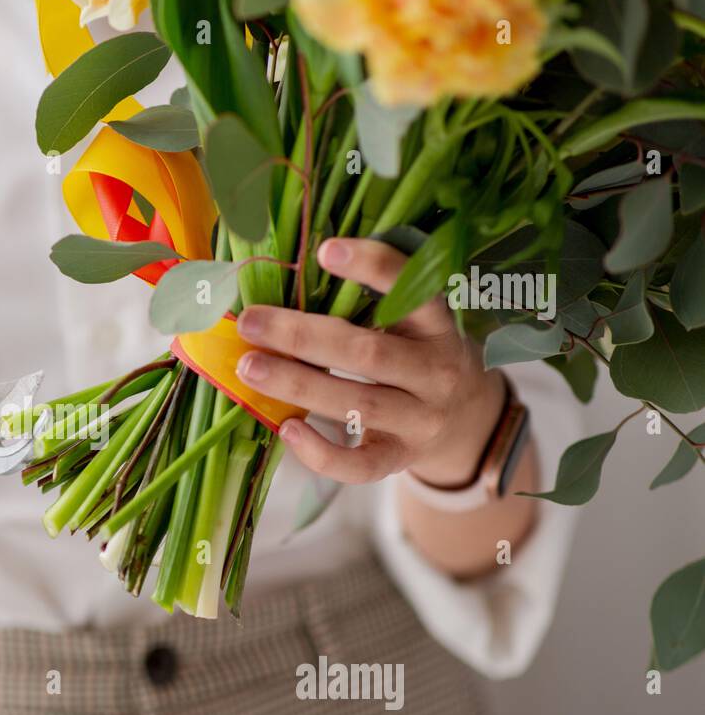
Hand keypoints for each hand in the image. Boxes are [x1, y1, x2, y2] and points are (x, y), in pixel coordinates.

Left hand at [234, 237, 505, 487]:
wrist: (464, 422)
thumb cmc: (417, 357)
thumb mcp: (412, 323)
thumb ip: (369, 302)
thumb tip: (287, 276)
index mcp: (438, 327)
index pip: (414, 290)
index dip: (373, 268)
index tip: (325, 250)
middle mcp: (436, 372)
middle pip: (367, 354)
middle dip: (302, 336)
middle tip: (250, 321)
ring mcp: (421, 421)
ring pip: (358, 404)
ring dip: (297, 386)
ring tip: (249, 367)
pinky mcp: (400, 459)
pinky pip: (359, 464)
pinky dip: (320, 451)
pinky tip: (285, 429)